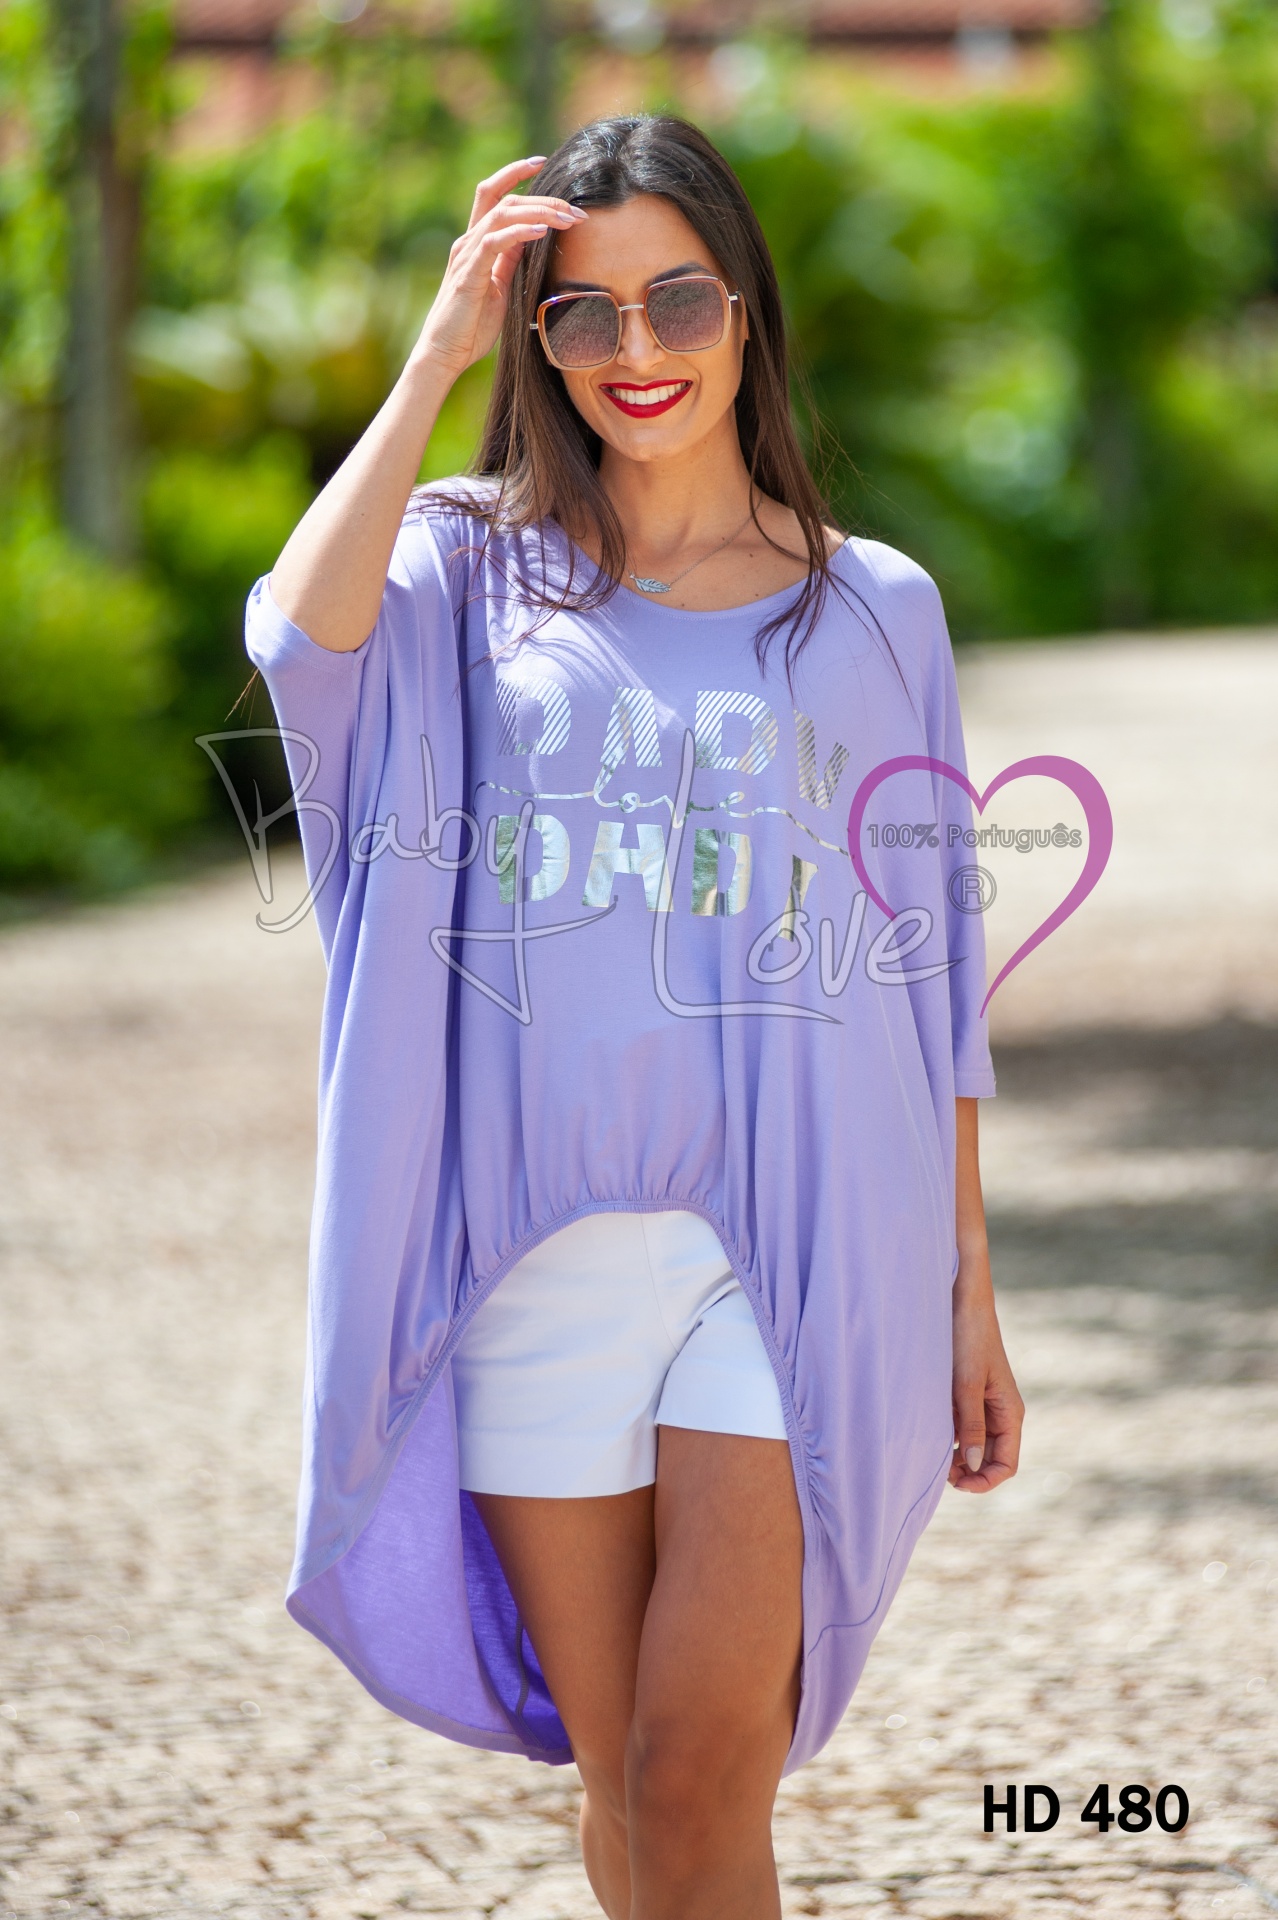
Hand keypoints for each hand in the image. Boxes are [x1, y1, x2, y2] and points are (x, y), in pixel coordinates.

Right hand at [413, 158, 586, 378]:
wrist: (445, 354)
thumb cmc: (472, 326)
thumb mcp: (500, 287)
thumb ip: (511, 260)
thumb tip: (532, 239)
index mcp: (476, 243)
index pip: (494, 194)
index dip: (515, 173)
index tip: (543, 163)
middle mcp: (468, 242)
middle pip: (504, 199)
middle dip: (543, 198)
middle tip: (575, 209)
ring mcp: (466, 255)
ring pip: (502, 214)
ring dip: (539, 212)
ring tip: (567, 218)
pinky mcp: (468, 274)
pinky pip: (494, 243)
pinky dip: (519, 232)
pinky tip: (541, 231)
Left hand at [948, 1271, 1023, 1492]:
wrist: (961, 1300)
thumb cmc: (968, 1338)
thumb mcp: (967, 1385)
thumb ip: (972, 1426)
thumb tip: (974, 1466)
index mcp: (1010, 1413)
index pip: (1007, 1465)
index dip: (985, 1481)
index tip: (958, 1483)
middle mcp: (1000, 1412)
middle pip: (990, 1459)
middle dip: (968, 1471)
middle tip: (938, 1470)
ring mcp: (983, 1404)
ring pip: (974, 1445)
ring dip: (957, 1455)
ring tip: (932, 1451)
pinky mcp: (967, 1394)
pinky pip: (962, 1425)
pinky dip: (949, 1434)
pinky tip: (930, 1430)